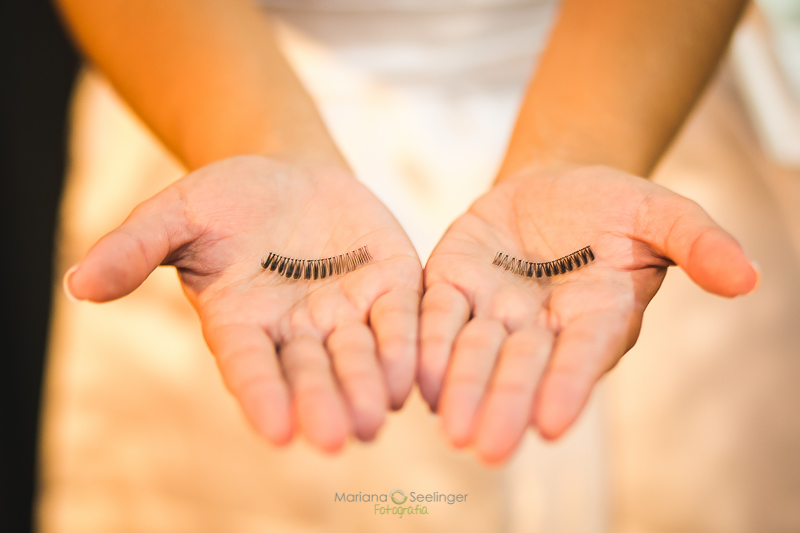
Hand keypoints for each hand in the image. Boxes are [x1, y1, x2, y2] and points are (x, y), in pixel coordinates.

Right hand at [64, 155, 421, 451]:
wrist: (290, 174)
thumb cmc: (226, 201)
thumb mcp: (176, 214)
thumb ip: (136, 248)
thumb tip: (78, 284)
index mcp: (243, 325)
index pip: (251, 370)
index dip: (263, 398)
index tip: (276, 432)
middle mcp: (297, 333)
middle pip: (311, 376)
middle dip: (324, 404)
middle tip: (339, 438)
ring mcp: (347, 314)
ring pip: (360, 357)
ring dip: (368, 386)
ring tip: (376, 416)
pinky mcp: (389, 287)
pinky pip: (401, 319)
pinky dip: (406, 344)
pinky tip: (413, 374)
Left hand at [419, 165, 756, 463]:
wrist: (551, 185)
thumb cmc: (612, 205)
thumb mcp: (660, 214)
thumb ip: (697, 242)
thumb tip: (749, 278)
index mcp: (596, 315)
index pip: (582, 355)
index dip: (568, 385)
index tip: (553, 425)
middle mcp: (542, 325)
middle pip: (522, 368)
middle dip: (506, 404)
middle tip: (487, 448)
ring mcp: (494, 308)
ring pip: (475, 353)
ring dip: (463, 389)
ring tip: (451, 429)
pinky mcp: (453, 284)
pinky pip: (438, 316)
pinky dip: (429, 345)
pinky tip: (417, 380)